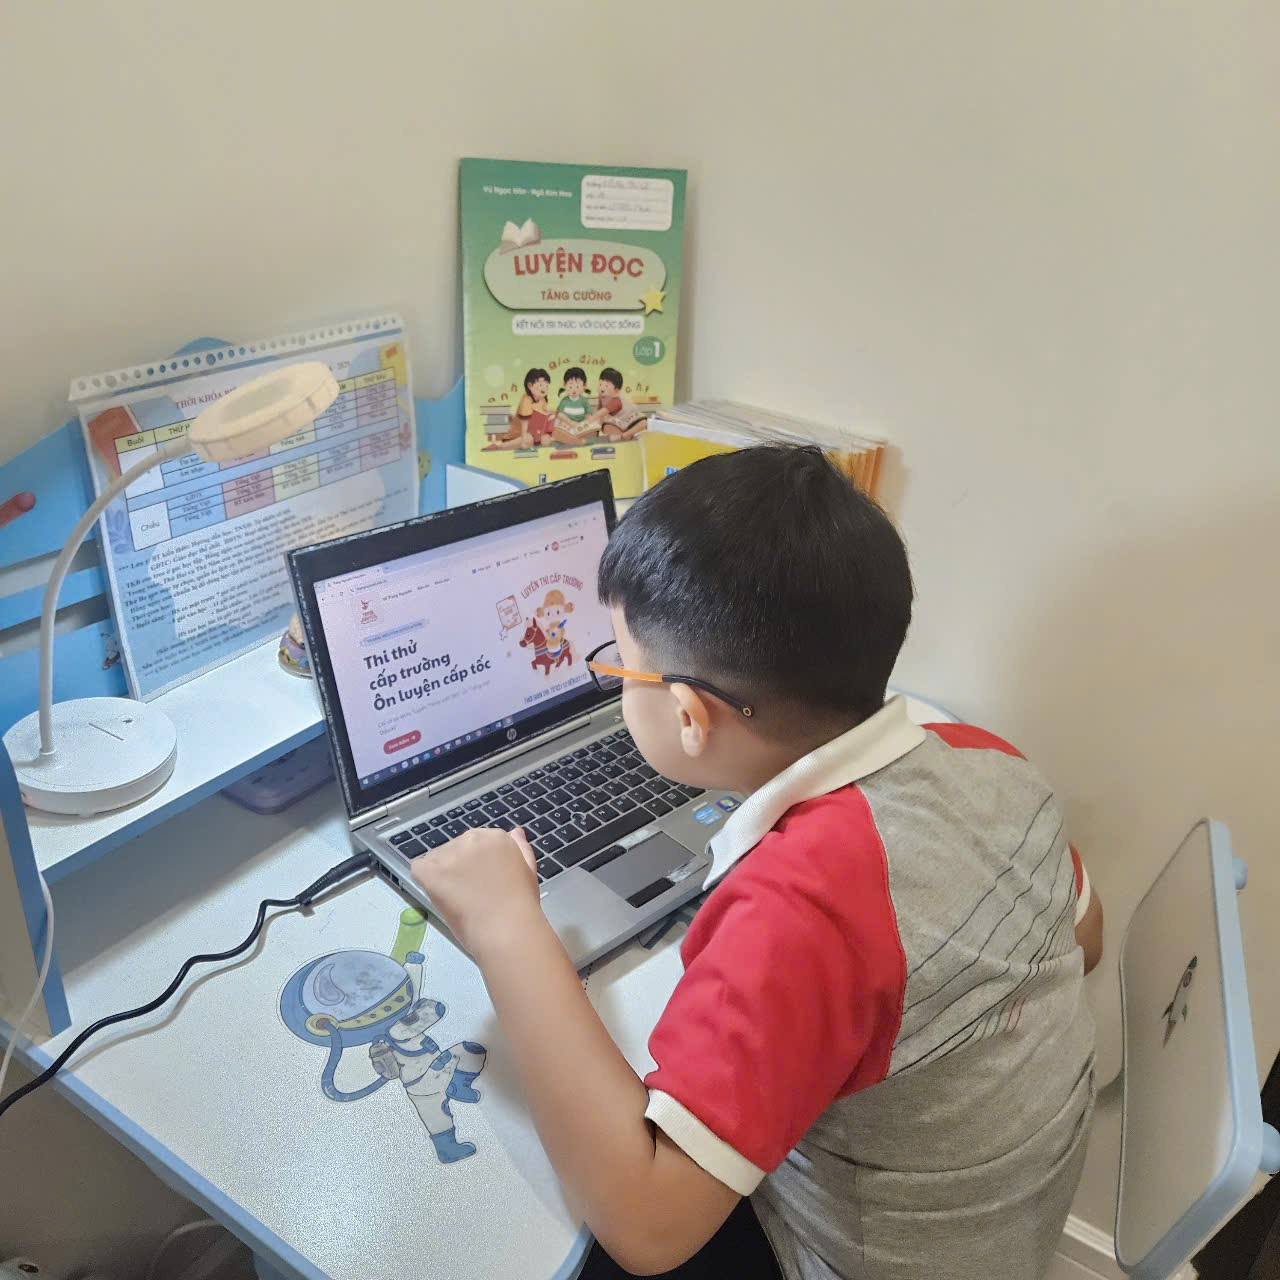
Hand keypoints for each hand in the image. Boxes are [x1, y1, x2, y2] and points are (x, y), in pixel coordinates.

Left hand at [410, 827, 543, 959]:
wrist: (507, 930)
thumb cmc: (521, 905)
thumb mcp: (528, 870)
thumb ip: (520, 848)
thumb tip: (516, 832)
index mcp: (496, 837)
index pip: (475, 843)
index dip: (476, 865)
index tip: (482, 882)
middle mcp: (472, 838)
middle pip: (455, 849)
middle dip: (458, 868)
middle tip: (471, 893)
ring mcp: (450, 854)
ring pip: (436, 859)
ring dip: (442, 875)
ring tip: (458, 899)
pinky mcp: (432, 871)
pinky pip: (419, 869)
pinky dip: (424, 881)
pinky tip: (439, 895)